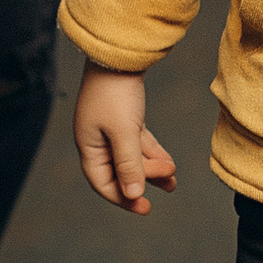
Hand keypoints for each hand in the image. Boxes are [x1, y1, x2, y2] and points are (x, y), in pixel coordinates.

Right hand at [74, 65, 176, 214]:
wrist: (119, 54)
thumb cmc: (115, 91)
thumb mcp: (124, 132)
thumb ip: (129, 164)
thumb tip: (133, 194)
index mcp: (88, 145)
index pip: (103, 183)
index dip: (123, 198)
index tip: (146, 208)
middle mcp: (97, 140)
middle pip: (120, 171)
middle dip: (145, 180)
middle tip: (170, 181)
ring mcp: (110, 129)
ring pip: (132, 158)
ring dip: (152, 169)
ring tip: (174, 179)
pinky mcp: (124, 118)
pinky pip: (139, 144)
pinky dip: (153, 153)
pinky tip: (169, 162)